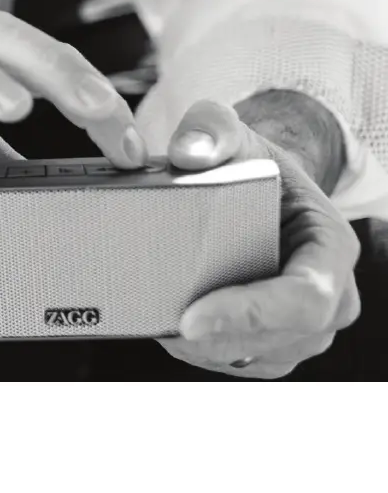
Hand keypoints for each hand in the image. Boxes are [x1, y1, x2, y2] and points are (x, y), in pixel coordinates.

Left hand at [157, 99, 360, 378]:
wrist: (254, 182)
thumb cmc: (248, 158)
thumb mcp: (229, 130)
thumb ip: (209, 130)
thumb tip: (188, 155)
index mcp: (331, 246)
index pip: (306, 298)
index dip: (252, 313)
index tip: (192, 317)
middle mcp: (331, 295)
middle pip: (281, 338)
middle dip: (220, 338)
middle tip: (162, 323)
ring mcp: (306, 326)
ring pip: (259, 357)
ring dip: (208, 349)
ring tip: (160, 321)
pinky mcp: (276, 342)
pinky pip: (244, 361)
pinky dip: (205, 352)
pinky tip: (169, 328)